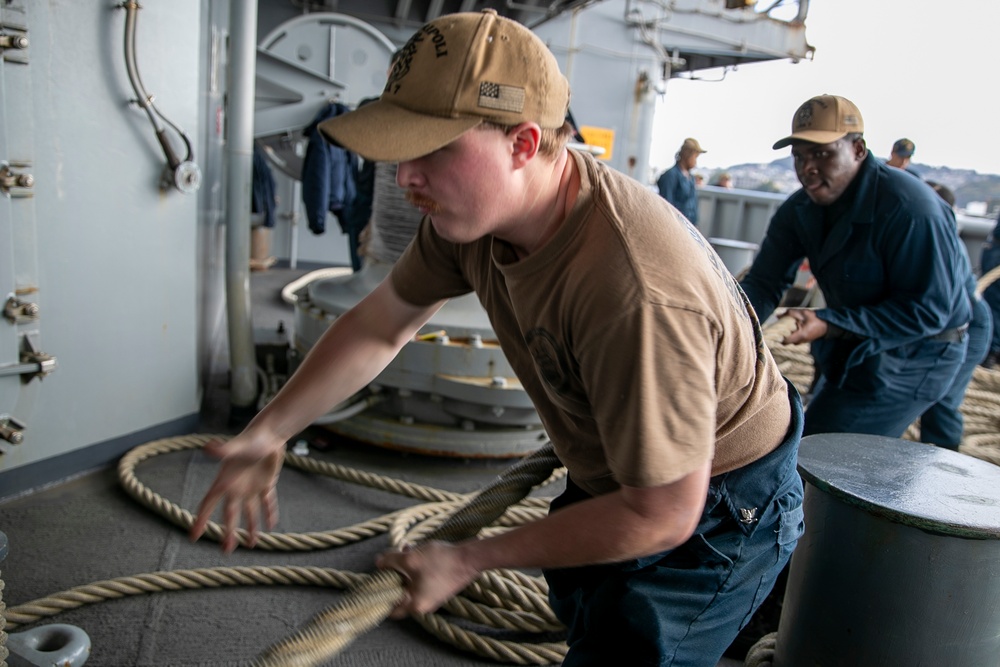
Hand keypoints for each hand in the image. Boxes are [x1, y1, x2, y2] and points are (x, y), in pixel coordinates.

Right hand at [189, 434, 284, 552]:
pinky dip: (269, 513)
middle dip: (227, 532)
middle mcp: (235, 488)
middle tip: (226, 551)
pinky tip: (270, 526)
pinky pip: (267, 503)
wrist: (268, 433)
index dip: (200, 520)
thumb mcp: (237, 446)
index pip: (208, 504)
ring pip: (250, 513)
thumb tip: (207, 447)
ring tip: (251, 544)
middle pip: (229, 515)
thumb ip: (223, 449)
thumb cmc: (250, 439)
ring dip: (250, 528)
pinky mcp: (266, 484)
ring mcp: (251, 488)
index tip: (193, 537)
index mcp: (224, 481)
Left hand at [375, 541, 478, 618]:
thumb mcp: (411, 559)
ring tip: (405, 550)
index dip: (380, 597)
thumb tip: (378, 562)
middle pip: (400, 593)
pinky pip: (421, 579)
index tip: (375, 582)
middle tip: (390, 560)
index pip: (391, 609)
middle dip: (394, 574)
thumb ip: (391, 561)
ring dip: (405, 568)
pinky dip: (416, 567)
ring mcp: (432, 596)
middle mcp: (424, 605)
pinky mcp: (439, 587)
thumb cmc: (441, 562)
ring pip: (410, 583)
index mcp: (415, 605)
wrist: (470, 558)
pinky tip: (416, 551)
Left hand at [780, 308, 827, 344]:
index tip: (775, 330)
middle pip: (786, 342)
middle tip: (778, 328)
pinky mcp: (803, 340)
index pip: (785, 341)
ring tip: (783, 327)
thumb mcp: (803, 313)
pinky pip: (794, 340)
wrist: (827, 324)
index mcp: (801, 335)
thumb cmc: (816, 318)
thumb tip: (778, 315)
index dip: (778, 336)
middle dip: (781, 335)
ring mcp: (803, 342)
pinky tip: (790, 328)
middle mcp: (801, 341)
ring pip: (790, 341)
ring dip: (786, 335)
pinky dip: (791, 335)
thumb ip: (790, 313)